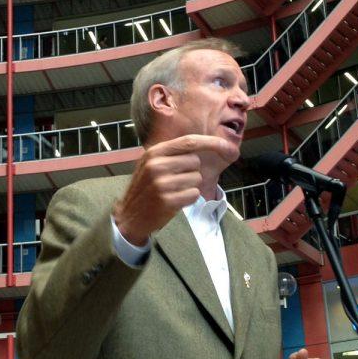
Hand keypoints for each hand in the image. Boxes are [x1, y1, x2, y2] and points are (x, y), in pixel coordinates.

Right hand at [113, 134, 236, 245]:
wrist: (128, 216)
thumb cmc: (145, 188)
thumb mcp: (151, 164)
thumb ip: (173, 153)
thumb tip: (207, 144)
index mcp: (154, 152)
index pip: (189, 141)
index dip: (211, 142)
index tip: (229, 147)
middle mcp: (156, 165)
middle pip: (195, 162)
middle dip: (191, 172)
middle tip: (175, 181)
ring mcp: (161, 183)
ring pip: (196, 179)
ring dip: (189, 187)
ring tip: (172, 192)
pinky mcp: (167, 201)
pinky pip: (194, 195)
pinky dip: (188, 199)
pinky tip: (174, 201)